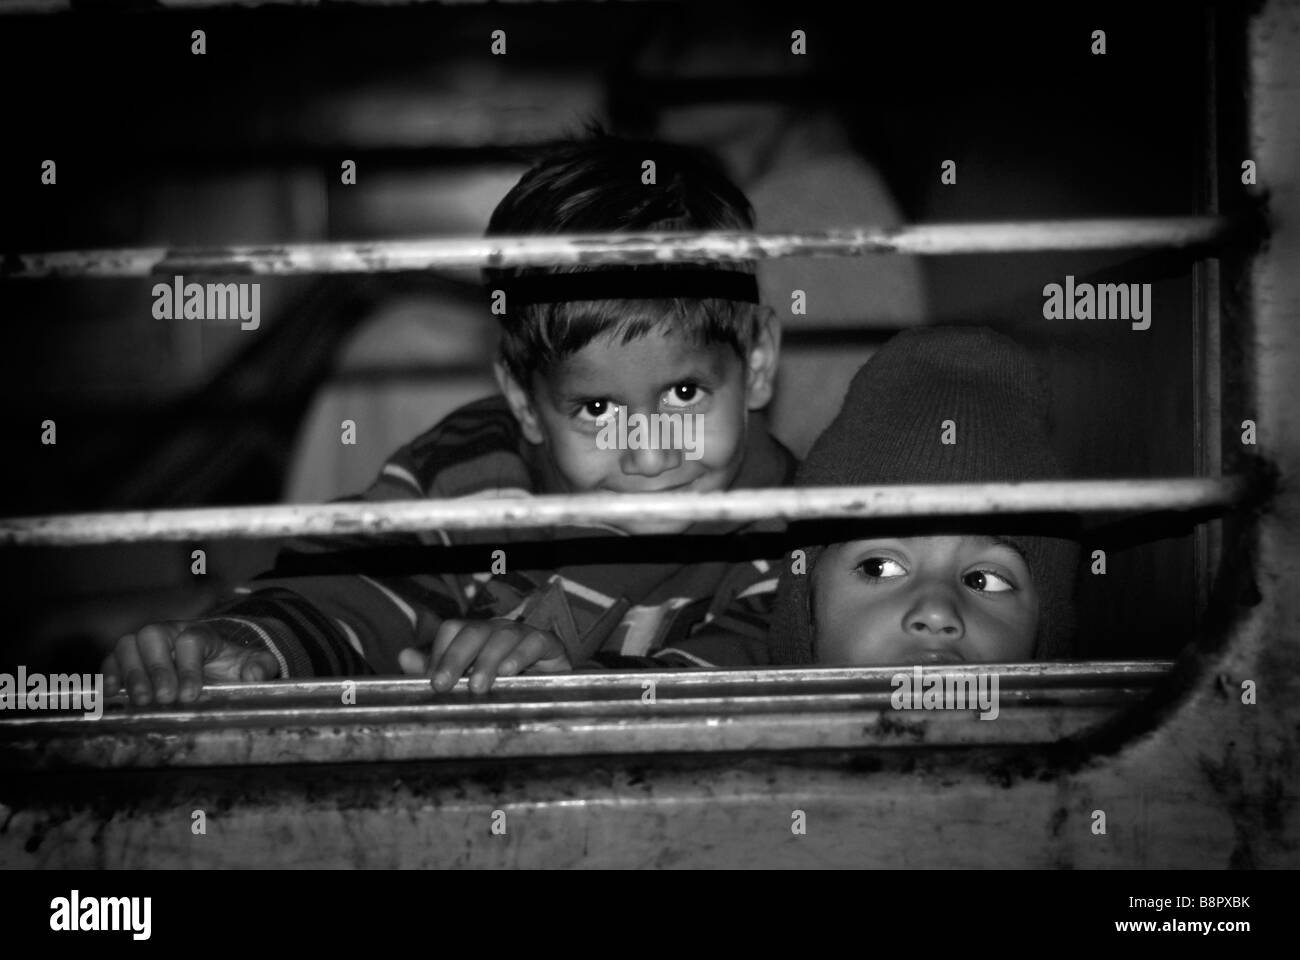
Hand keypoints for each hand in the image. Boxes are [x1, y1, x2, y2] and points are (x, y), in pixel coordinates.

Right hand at [102, 621, 280, 705]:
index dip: (189, 667)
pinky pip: (111, 659)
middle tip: (164, 698)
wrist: (213, 664)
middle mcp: (169, 632)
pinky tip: (111, 694)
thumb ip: (261, 666)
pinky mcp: (127, 657)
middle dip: (157, 668)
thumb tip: (255, 674)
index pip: (191, 641)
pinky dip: (108, 674)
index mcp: (200, 633)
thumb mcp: (251, 664)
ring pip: (128, 644)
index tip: (191, 694)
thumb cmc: (228, 665)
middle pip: (153, 636)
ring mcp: (145, 643)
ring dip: (131, 673)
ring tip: (141, 701)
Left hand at [398, 618, 570, 693]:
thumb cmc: (506, 684)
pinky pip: (536, 642)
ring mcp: (524, 634)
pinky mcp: (549, 644)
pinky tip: (510, 673)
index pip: (452, 630)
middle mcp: (497, 630)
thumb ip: (437, 668)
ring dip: (487, 661)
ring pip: (503, 636)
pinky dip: (522, 655)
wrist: (553, 690)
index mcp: (475, 636)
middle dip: (454, 658)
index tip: (433, 683)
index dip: (440, 653)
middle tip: (442, 685)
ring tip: (477, 686)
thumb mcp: (469, 679)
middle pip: (473, 632)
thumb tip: (403, 656)